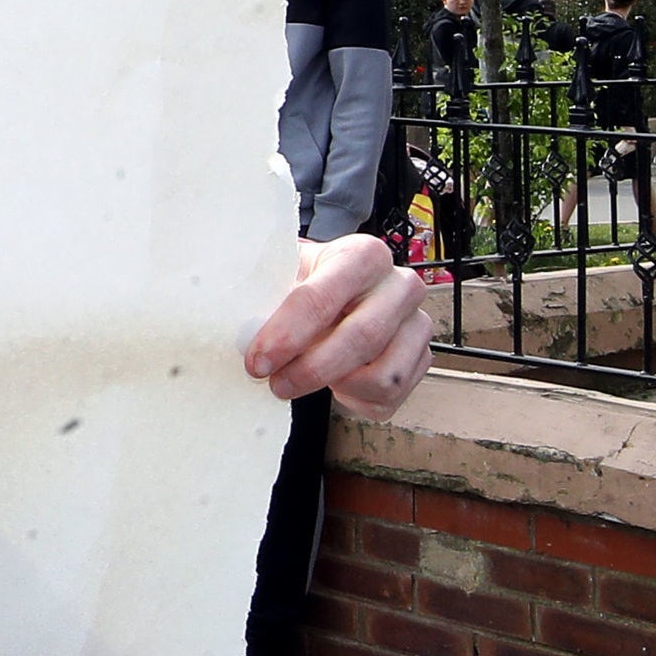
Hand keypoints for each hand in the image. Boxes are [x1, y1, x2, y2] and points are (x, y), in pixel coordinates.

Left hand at [245, 235, 432, 418]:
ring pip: (383, 375)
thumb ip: (264, 293)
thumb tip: (233, 325)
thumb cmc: (304, 285)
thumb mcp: (283, 276)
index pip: (323, 297)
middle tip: (275, 383)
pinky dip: (355, 400)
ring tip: (304, 378)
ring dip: (336, 385)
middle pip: (361, 338)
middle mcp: (401, 285)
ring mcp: (418, 324)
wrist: (335, 299)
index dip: (287, 334)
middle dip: (311, 369)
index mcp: (363, 255)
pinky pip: (389, 397)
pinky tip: (335, 385)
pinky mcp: (421, 359)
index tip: (258, 362)